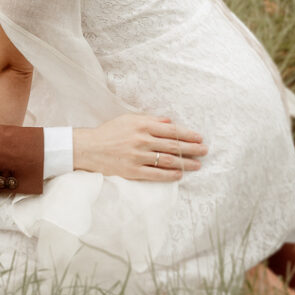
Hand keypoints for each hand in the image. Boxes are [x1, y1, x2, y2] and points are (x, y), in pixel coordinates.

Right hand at [72, 114, 206, 180]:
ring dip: (185, 163)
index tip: (199, 137)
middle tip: (205, 151)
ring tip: (198, 165)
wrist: (89, 148)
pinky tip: (179, 175)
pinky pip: (156, 174)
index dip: (187, 134)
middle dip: (192, 148)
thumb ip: (150, 120)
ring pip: (168, 160)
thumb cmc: (110, 132)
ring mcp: (138, 156)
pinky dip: (170, 175)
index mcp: (142, 125)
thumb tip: (169, 122)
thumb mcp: (128, 119)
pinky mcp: (133, 171)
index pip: (171, 130)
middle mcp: (141, 140)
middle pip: (173, 145)